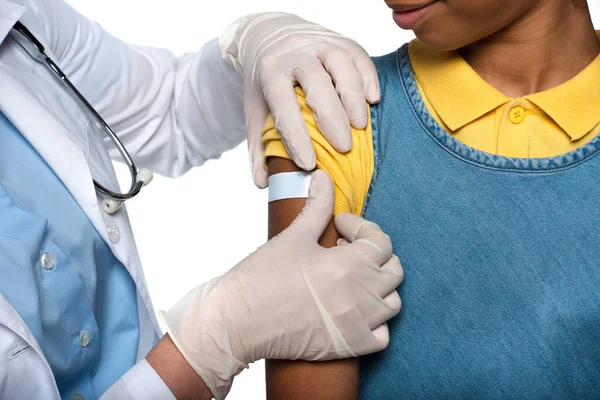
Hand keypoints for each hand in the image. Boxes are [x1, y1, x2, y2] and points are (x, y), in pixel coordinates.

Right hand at [160, 171, 401, 398]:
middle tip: (349, 250)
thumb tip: (322, 176)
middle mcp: (360, 295)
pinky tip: (356, 310)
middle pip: (394, 270)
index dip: (362, 227)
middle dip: (376, 254)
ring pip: (393, 302)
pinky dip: (377, 322)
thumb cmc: (262, 278)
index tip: (340, 226)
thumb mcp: (294, 235)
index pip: (381, 241)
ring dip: (379, 286)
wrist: (238, 322)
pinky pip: (383, 336)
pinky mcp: (349, 346)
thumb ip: (317, 205)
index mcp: (349, 264)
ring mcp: (357, 323)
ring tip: (354, 278)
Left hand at [221, 13, 380, 187]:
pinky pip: (358, 55)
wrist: (270, 36)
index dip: (296, 138)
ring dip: (353, 96)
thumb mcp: (256, 111)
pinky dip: (368, 77)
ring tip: (360, 126)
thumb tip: (264, 183)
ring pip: (340, 63)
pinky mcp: (340, 39)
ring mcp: (319, 43)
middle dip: (332, 118)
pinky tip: (372, 100)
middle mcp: (294, 53)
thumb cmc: (266, 82)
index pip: (284, 107)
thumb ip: (259, 147)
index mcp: (270, 72)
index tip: (309, 164)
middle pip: (316, 83)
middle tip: (344, 148)